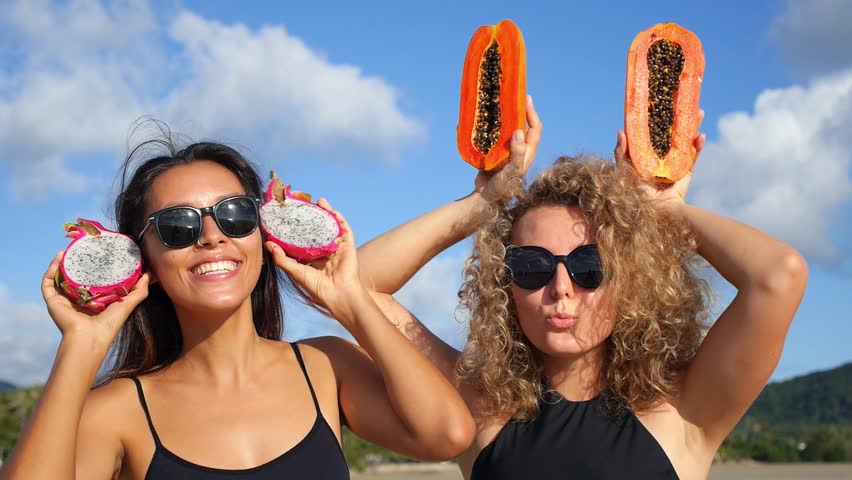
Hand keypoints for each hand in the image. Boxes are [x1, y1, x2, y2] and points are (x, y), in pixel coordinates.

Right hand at [42, 251, 149, 351]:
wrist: (90, 337)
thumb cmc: (110, 323)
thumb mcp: (128, 303)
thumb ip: (139, 290)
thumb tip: (148, 273)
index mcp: (93, 300)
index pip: (92, 279)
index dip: (94, 266)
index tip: (98, 251)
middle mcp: (77, 299)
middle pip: (74, 277)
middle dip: (76, 262)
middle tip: (81, 247)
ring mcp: (63, 300)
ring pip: (59, 277)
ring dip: (61, 262)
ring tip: (67, 249)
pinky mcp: (53, 301)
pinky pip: (48, 282)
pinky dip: (51, 269)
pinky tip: (58, 257)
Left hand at [266, 199, 360, 319]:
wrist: (338, 295)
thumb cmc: (318, 287)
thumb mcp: (295, 271)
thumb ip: (282, 258)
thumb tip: (268, 244)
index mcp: (313, 259)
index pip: (305, 239)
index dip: (298, 228)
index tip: (290, 216)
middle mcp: (326, 252)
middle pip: (319, 230)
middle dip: (313, 217)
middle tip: (305, 205)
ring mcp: (338, 248)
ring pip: (332, 227)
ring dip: (327, 213)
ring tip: (319, 201)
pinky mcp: (348, 246)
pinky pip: (345, 229)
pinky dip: (339, 219)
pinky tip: (332, 210)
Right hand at [474, 95, 542, 203]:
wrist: (485, 199)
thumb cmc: (502, 188)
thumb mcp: (512, 172)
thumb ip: (517, 153)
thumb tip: (518, 131)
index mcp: (527, 152)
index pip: (535, 128)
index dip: (532, 113)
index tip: (526, 99)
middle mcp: (519, 149)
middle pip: (523, 125)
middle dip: (520, 110)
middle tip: (512, 96)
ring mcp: (507, 151)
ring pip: (508, 129)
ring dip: (505, 117)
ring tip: (498, 104)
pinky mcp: (494, 153)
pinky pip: (494, 137)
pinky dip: (489, 127)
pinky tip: (480, 120)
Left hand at [614, 110, 705, 213]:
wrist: (654, 211)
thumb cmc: (634, 193)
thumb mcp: (624, 170)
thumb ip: (621, 153)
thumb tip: (621, 131)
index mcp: (644, 155)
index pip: (650, 133)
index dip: (654, 119)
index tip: (660, 103)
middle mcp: (659, 157)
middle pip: (670, 133)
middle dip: (678, 118)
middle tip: (683, 102)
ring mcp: (673, 163)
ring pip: (685, 140)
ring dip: (692, 126)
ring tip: (698, 112)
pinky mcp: (685, 172)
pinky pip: (693, 157)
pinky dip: (698, 146)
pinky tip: (701, 136)